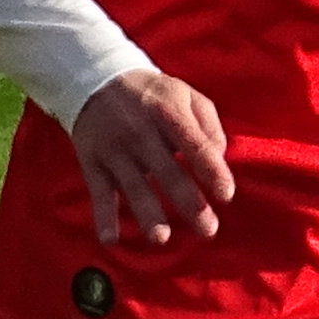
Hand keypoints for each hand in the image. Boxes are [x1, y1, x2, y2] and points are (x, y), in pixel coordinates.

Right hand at [69, 65, 232, 248]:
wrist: (95, 79)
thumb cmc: (152, 94)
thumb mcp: (185, 94)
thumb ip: (208, 124)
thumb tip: (219, 158)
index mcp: (168, 112)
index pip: (195, 144)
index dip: (212, 170)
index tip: (226, 195)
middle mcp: (141, 131)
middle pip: (167, 171)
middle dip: (188, 202)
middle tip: (207, 229)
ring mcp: (115, 149)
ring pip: (133, 186)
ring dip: (147, 214)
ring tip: (161, 238)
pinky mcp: (92, 161)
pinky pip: (99, 192)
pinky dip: (103, 216)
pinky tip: (111, 239)